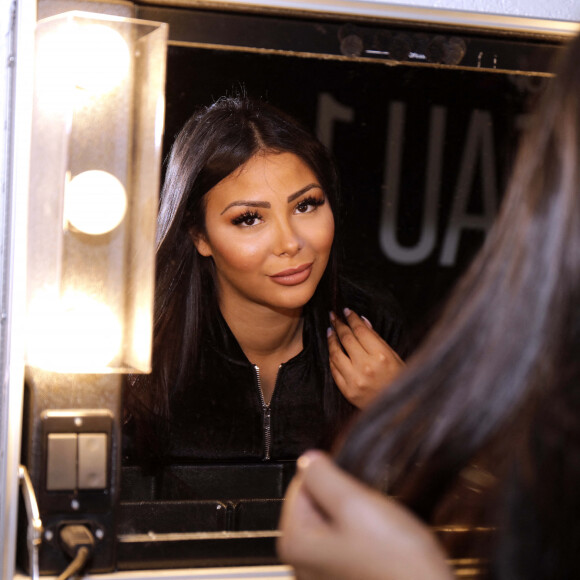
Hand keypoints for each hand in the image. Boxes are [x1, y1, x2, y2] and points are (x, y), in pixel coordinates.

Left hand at [278, 451, 453, 579]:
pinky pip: (351, 547)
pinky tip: (385, 553)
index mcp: (296, 544)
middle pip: (318, 506)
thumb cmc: (397, 566)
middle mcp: (303, 565)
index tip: (356, 495)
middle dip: (346, 503)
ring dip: (360, 522)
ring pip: (338, 526)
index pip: (302, 485)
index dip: (333, 479)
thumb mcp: (356, 504)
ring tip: (382, 537)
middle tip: (372, 518)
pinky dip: (368, 543)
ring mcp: (324, 578)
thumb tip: (308, 460)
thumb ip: (324, 477)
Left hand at [328, 308, 404, 407]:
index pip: (361, 330)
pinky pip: (334, 369)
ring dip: (331, 339)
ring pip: (336, 353)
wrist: (399, 410)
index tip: (346, 311)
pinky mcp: (346, 390)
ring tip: (330, 330)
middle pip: (346, 339)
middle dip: (339, 324)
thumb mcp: (394, 356)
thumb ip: (377, 339)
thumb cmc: (400, 379)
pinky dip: (332, 357)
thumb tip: (362, 321)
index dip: (352, 318)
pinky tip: (332, 349)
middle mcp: (366, 366)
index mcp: (381, 356)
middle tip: (333, 315)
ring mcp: (354, 379)